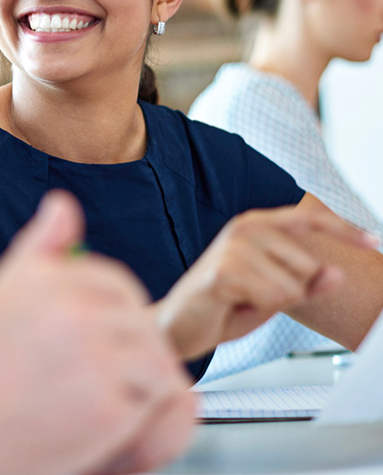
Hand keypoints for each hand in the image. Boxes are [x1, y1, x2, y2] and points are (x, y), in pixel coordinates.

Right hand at [0, 190, 194, 474]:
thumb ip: (39, 247)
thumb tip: (64, 205)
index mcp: (48, 276)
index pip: (116, 282)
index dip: (117, 311)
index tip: (102, 339)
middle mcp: (74, 307)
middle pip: (141, 319)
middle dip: (132, 347)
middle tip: (106, 377)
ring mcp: (93, 357)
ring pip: (154, 360)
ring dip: (140, 382)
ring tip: (105, 400)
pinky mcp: (106, 409)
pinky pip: (150, 404)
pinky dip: (137, 418)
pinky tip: (101, 426)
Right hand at [155, 196, 379, 359]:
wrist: (179, 324)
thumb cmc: (224, 305)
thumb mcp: (274, 293)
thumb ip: (306, 283)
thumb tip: (336, 274)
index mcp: (256, 224)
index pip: (309, 219)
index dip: (344, 230)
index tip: (374, 241)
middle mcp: (245, 226)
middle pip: (308, 265)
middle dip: (292, 290)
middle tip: (256, 294)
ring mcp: (233, 245)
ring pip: (293, 285)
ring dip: (273, 302)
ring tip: (243, 300)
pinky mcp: (224, 270)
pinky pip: (274, 298)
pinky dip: (257, 309)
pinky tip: (233, 304)